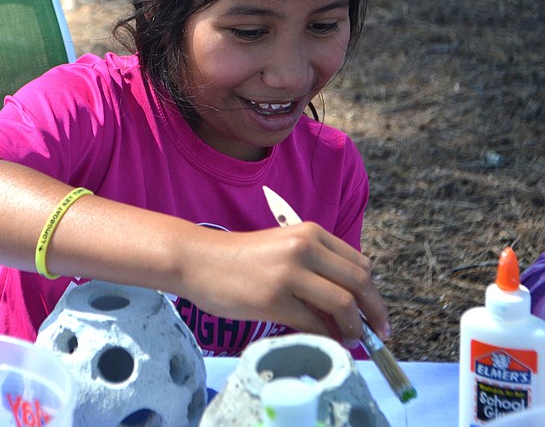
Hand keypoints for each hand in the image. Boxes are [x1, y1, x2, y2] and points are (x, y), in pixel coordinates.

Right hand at [178, 221, 388, 347]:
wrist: (197, 259)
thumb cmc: (238, 257)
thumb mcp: (283, 248)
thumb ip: (314, 266)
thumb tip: (349, 304)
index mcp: (310, 233)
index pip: (360, 264)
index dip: (374, 292)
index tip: (375, 312)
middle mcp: (304, 248)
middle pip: (359, 283)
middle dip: (374, 313)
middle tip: (376, 334)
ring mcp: (289, 274)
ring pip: (343, 304)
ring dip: (353, 328)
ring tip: (349, 340)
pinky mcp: (273, 300)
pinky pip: (314, 323)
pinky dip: (326, 336)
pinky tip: (325, 341)